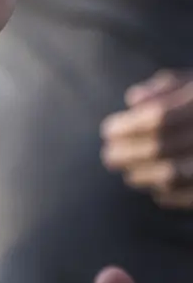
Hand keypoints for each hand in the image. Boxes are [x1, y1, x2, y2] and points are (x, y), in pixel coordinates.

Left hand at [102, 71, 192, 207]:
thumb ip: (166, 87)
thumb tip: (133, 101)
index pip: (158, 117)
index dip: (128, 126)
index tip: (107, 131)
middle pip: (162, 146)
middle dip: (128, 153)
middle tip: (108, 157)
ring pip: (174, 173)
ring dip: (144, 176)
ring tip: (129, 174)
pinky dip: (172, 195)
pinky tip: (157, 191)